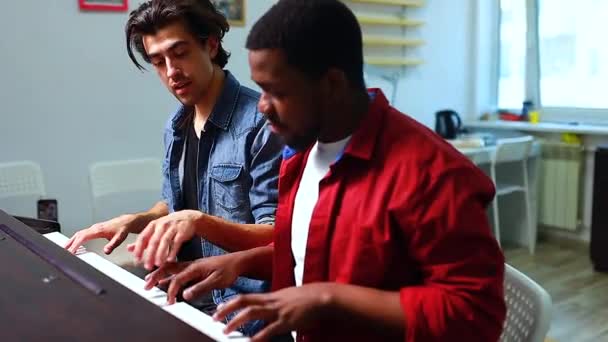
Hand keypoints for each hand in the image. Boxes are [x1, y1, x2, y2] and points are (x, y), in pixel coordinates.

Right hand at [65, 214, 138, 254]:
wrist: (127, 221)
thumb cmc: (123, 228)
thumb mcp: (120, 237)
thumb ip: (113, 244)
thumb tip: (106, 251)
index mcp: (98, 230)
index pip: (82, 237)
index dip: (75, 245)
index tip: (70, 252)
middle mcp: (94, 228)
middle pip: (78, 235)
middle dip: (69, 243)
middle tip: (63, 252)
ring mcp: (94, 228)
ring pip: (79, 234)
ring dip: (71, 241)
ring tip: (65, 249)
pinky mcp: (95, 229)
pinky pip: (82, 234)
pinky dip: (76, 239)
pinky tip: (75, 244)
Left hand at [128, 210, 202, 269]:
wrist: (189, 217)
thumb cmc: (170, 226)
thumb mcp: (155, 230)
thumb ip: (144, 240)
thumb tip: (129, 249)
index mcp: (153, 225)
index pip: (143, 237)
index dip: (139, 248)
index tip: (136, 259)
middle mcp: (162, 225)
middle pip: (153, 241)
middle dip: (149, 254)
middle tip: (147, 266)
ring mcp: (172, 227)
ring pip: (164, 241)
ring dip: (160, 254)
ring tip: (158, 264)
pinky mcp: (182, 231)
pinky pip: (177, 242)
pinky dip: (173, 251)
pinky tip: (170, 259)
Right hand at [144, 253, 243, 304]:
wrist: (238, 261)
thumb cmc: (229, 270)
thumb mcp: (217, 281)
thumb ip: (201, 287)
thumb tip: (184, 295)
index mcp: (196, 267)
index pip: (178, 279)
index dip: (171, 291)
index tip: (169, 302)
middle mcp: (191, 264)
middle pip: (169, 268)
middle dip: (156, 276)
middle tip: (146, 285)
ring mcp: (192, 265)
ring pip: (171, 268)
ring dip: (159, 274)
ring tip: (149, 280)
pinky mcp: (195, 268)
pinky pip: (177, 270)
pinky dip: (167, 274)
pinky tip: (164, 279)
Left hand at [214, 283, 335, 341]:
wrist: (322, 297)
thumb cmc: (307, 298)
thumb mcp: (287, 298)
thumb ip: (275, 304)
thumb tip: (265, 311)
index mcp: (271, 297)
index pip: (246, 297)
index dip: (230, 303)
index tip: (218, 309)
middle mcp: (271, 302)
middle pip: (243, 302)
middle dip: (226, 309)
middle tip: (214, 318)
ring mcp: (278, 311)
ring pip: (252, 313)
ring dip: (236, 321)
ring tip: (225, 331)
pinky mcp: (287, 321)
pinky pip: (270, 329)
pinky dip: (259, 336)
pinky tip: (251, 341)